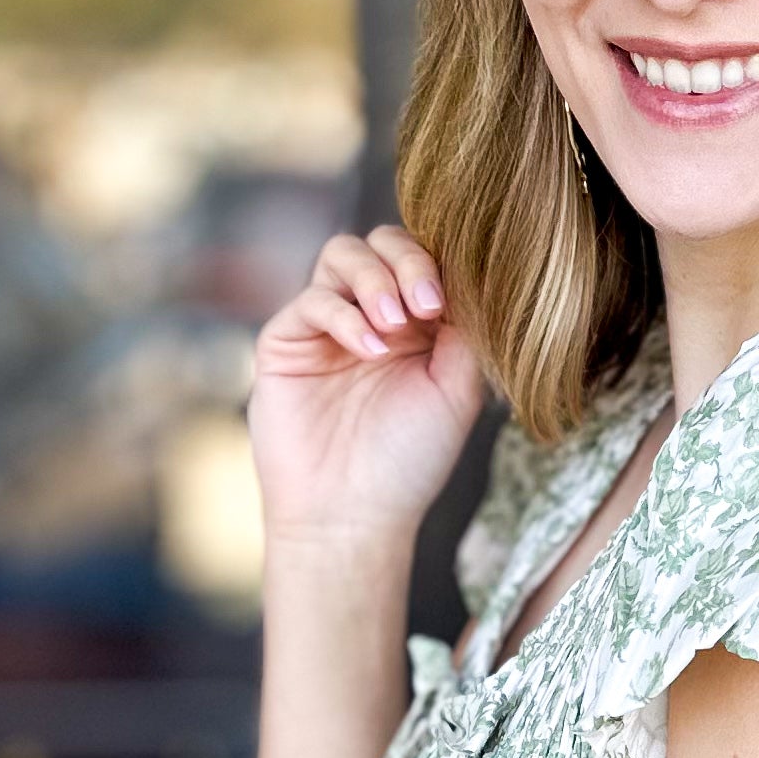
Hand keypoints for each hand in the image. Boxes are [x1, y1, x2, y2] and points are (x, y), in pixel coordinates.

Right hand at [249, 224, 486, 549]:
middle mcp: (371, 314)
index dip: (440, 264)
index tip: (449, 304)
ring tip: (395, 326)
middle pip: (383, 242)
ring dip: (376, 280)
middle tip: (426, 306)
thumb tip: (472, 274)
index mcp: (417, 322)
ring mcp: (327, 324)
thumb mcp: (458, 390)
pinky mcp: (287, 339)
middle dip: (408, 262)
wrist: (353, 515)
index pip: (426, 258)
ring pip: (342, 254)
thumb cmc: (410, 459)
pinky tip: (369, 351)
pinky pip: (313, 299)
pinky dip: (345, 316)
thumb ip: (467, 329)